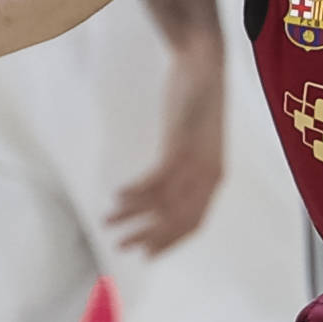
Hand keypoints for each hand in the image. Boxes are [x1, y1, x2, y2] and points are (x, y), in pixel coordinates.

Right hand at [108, 43, 225, 255]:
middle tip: (122, 248)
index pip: (194, 222)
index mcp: (214, 177)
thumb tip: (171, 182)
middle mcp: (209, 176)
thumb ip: (188, 163)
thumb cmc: (197, 101)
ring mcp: (195, 162)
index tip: (148, 254)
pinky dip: (135, 193)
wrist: (204, 67)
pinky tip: (117, 197)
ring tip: (109, 223)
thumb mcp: (196, 139)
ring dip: (133, 217)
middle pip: (177, 220)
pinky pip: (156, 180)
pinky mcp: (181, 146)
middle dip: (148, 238)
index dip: (170, 242)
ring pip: (162, 203)